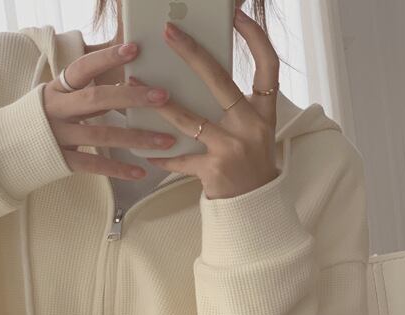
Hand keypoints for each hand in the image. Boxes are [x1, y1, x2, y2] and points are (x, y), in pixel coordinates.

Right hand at [43, 43, 176, 179]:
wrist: (7, 149)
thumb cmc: (43, 121)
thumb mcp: (59, 99)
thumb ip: (88, 93)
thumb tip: (128, 85)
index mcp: (57, 89)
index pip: (83, 68)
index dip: (107, 58)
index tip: (134, 49)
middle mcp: (57, 109)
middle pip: (97, 99)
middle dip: (132, 97)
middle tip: (162, 97)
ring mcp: (59, 136)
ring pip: (102, 135)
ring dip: (136, 138)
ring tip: (164, 141)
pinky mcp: (62, 161)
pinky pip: (94, 165)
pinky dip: (119, 169)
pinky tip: (140, 171)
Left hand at [141, 7, 280, 199]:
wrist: (254, 205)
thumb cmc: (249, 162)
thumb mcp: (253, 129)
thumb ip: (236, 105)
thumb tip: (201, 72)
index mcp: (264, 111)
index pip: (268, 65)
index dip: (255, 38)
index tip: (237, 15)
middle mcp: (252, 126)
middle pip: (220, 81)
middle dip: (193, 54)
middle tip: (169, 32)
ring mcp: (232, 148)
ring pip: (191, 119)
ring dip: (161, 102)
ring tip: (136, 84)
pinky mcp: (214, 170)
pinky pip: (180, 158)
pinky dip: (161, 155)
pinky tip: (144, 149)